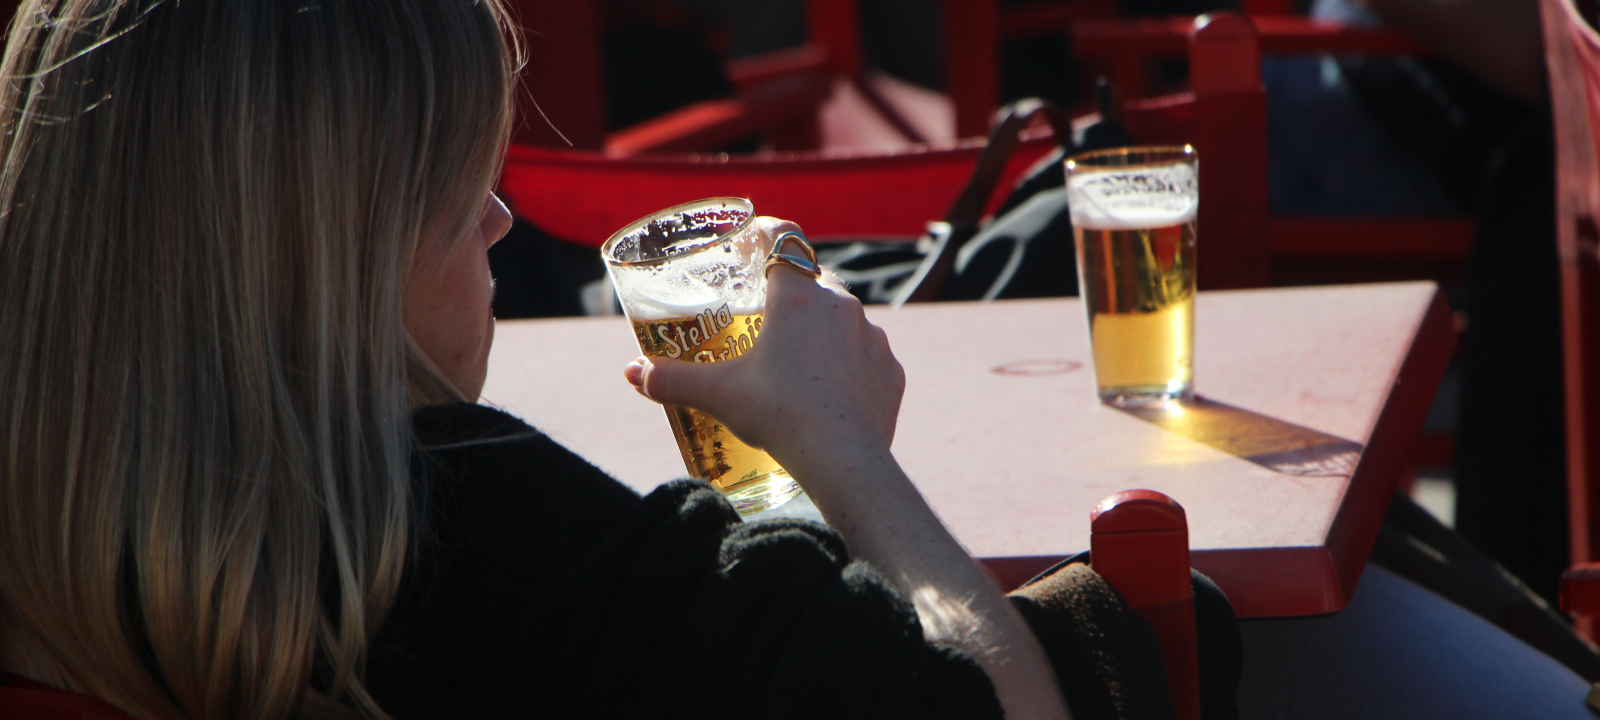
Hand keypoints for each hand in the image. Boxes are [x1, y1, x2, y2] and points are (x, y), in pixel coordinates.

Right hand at [623, 218, 904, 469]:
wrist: (841, 458)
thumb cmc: (777, 414)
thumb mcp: (717, 395)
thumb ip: (670, 380)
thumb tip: (631, 373)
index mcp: (795, 297)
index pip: (784, 238)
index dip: (767, 232)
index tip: (753, 240)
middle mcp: (839, 305)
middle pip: (812, 283)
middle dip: (791, 297)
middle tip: (766, 321)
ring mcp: (871, 336)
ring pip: (844, 320)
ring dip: (822, 334)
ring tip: (798, 366)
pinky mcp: (891, 369)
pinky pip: (867, 357)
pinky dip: (849, 369)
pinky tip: (832, 395)